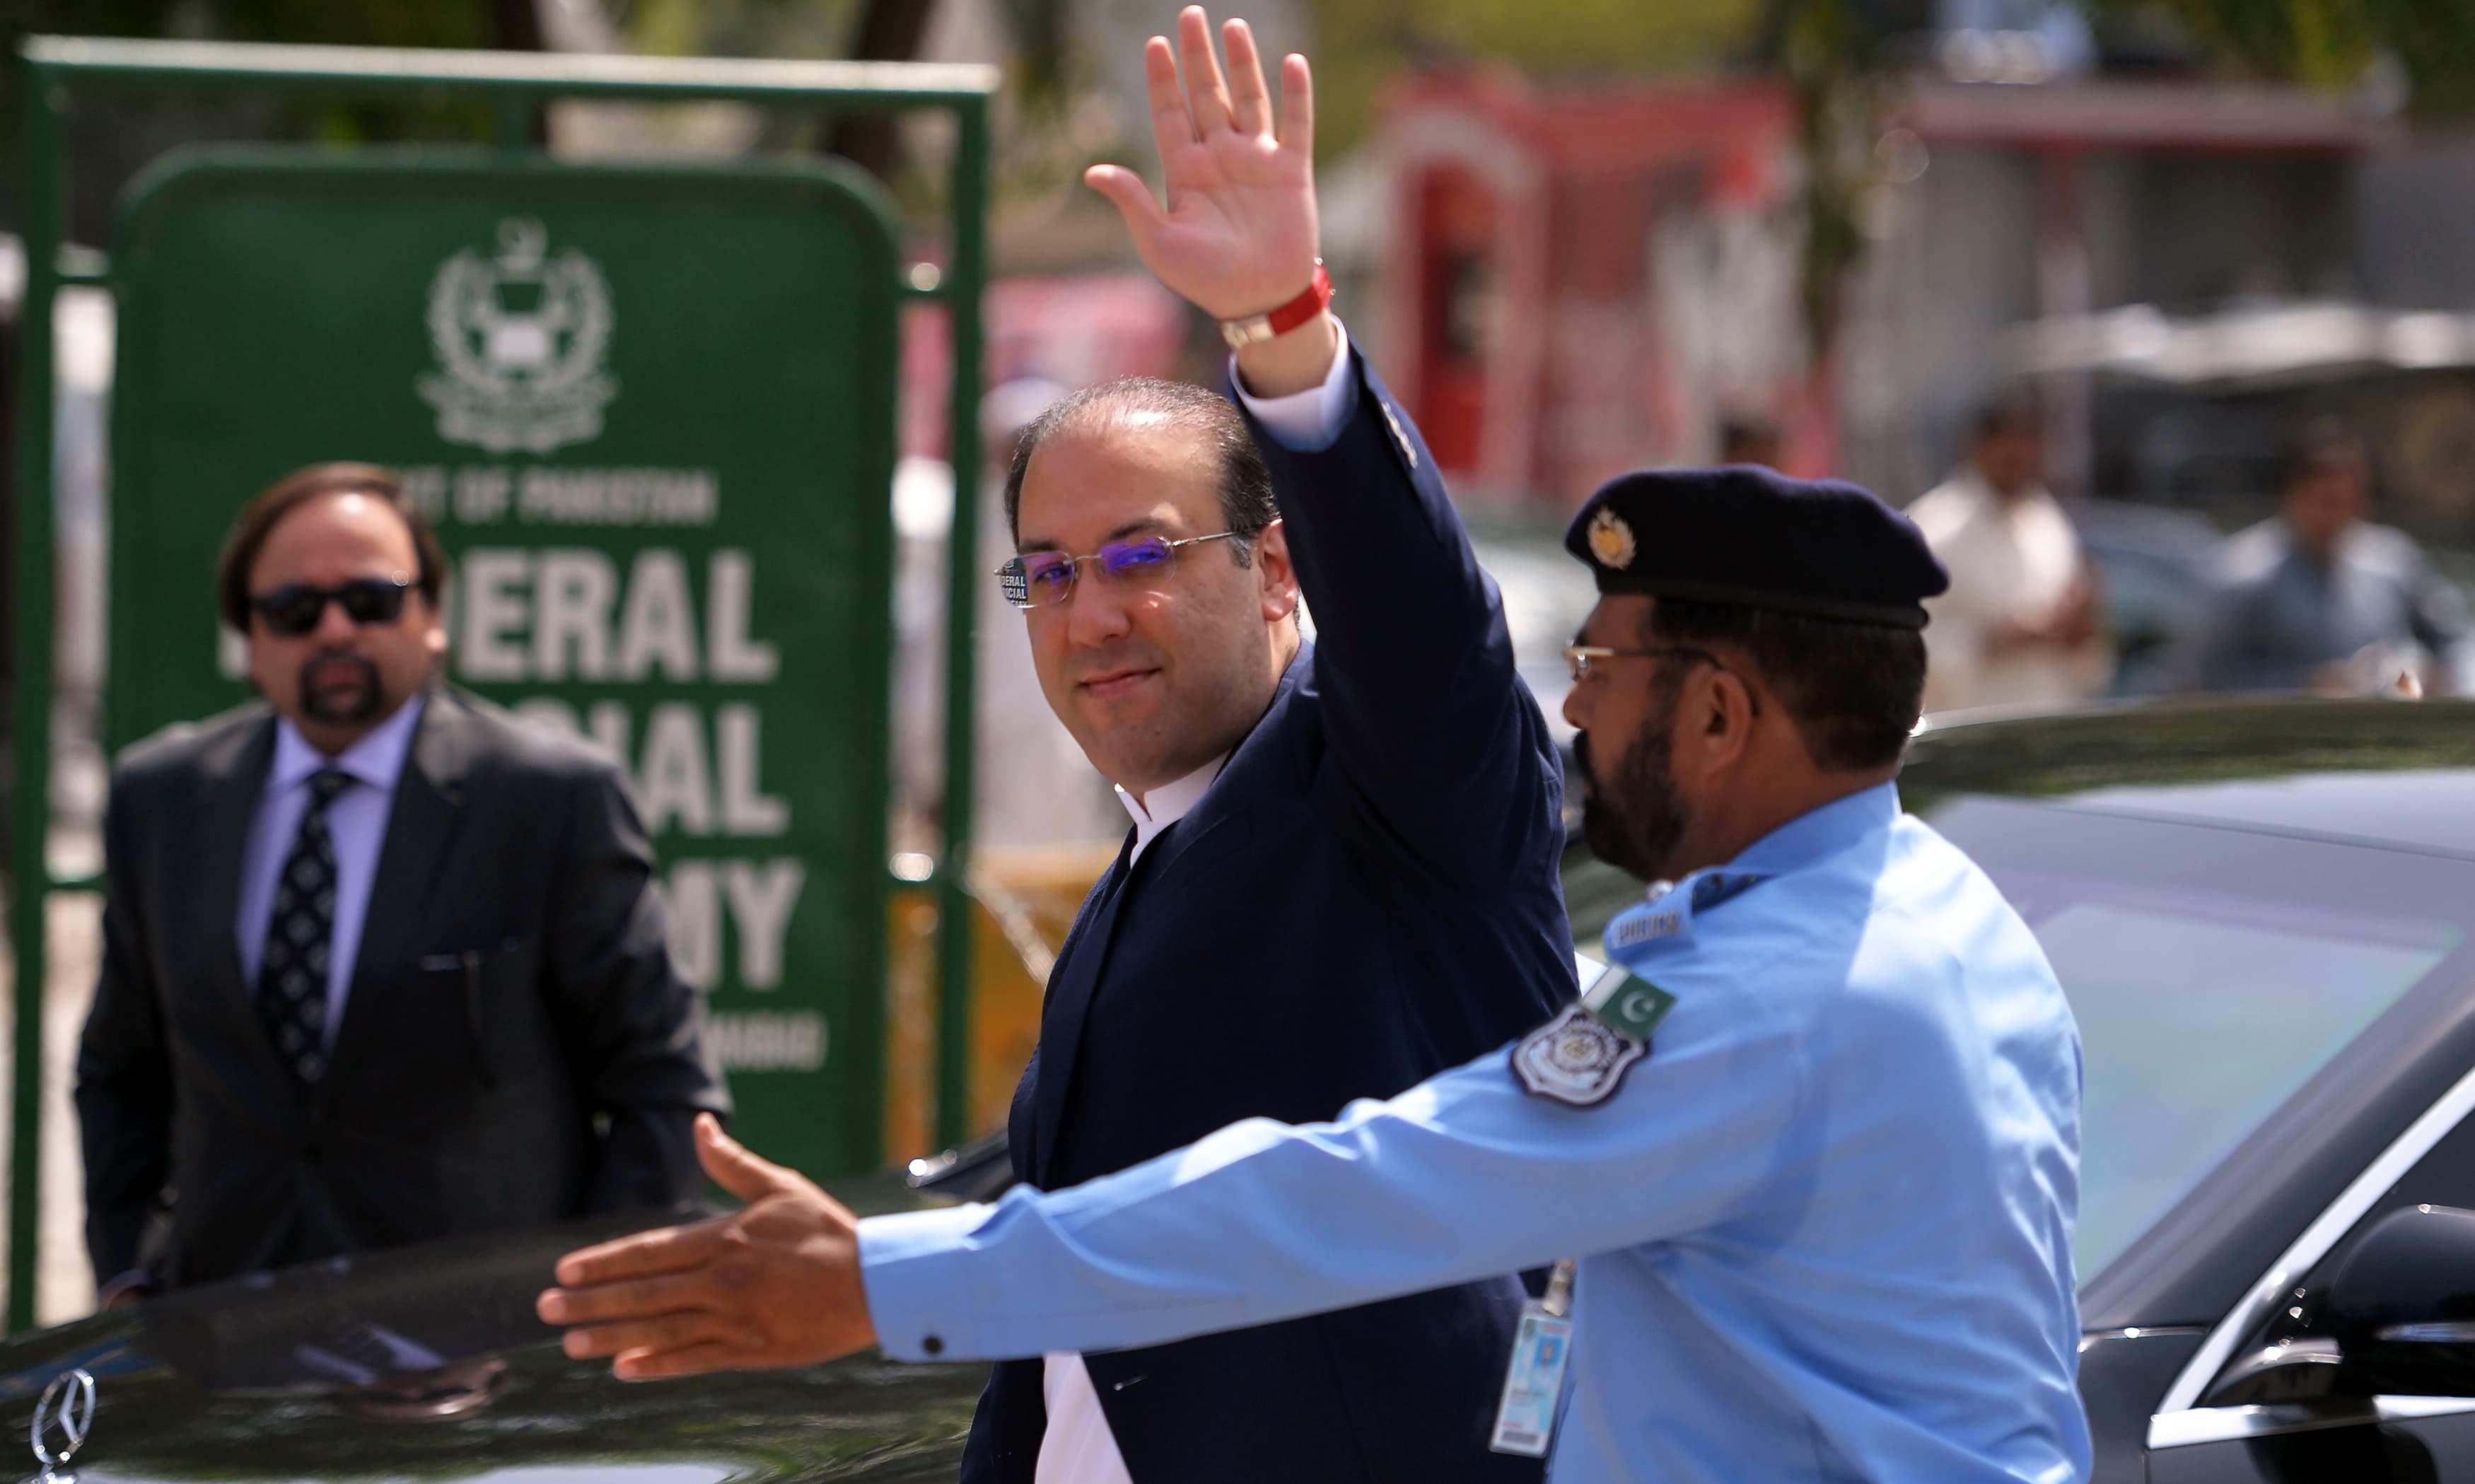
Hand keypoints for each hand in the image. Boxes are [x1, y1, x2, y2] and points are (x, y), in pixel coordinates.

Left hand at [535, 1113, 875, 1378]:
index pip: (649, 1252)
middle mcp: (721, 1281)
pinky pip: (694, 1360)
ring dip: (610, 1337)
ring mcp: (734, 1320)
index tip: (565, 1269)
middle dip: (589, 1301)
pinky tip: (624, 1368)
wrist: (876, 1283)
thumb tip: (701, 1124)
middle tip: (547, 1307)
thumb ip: (732, 1163)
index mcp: (723, 1238)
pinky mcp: (751, 1350)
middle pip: (642, 1293)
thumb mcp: (781, 1186)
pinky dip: (657, 1365)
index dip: (604, 1262)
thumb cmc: (828, 1230)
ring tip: (571, 1343)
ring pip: (659, 1330)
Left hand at [1085, 7, 1319, 323]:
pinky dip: (1295, 94)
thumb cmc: (1206, 279)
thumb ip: (1132, 201)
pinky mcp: (1292, 170)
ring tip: (1231, 26)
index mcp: (1186, 172)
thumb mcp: (1159, 242)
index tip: (1154, 45)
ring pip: (1249, 99)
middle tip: (1189, 15)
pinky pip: (1294, 123)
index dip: (1163, 80)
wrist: (1259, 301)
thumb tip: (1092, 172)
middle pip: (1206, 95)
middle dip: (1197, 57)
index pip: (1170, 114)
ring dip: (1241, 63)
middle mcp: (1220, 157)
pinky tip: (1291, 62)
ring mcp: (1257, 160)